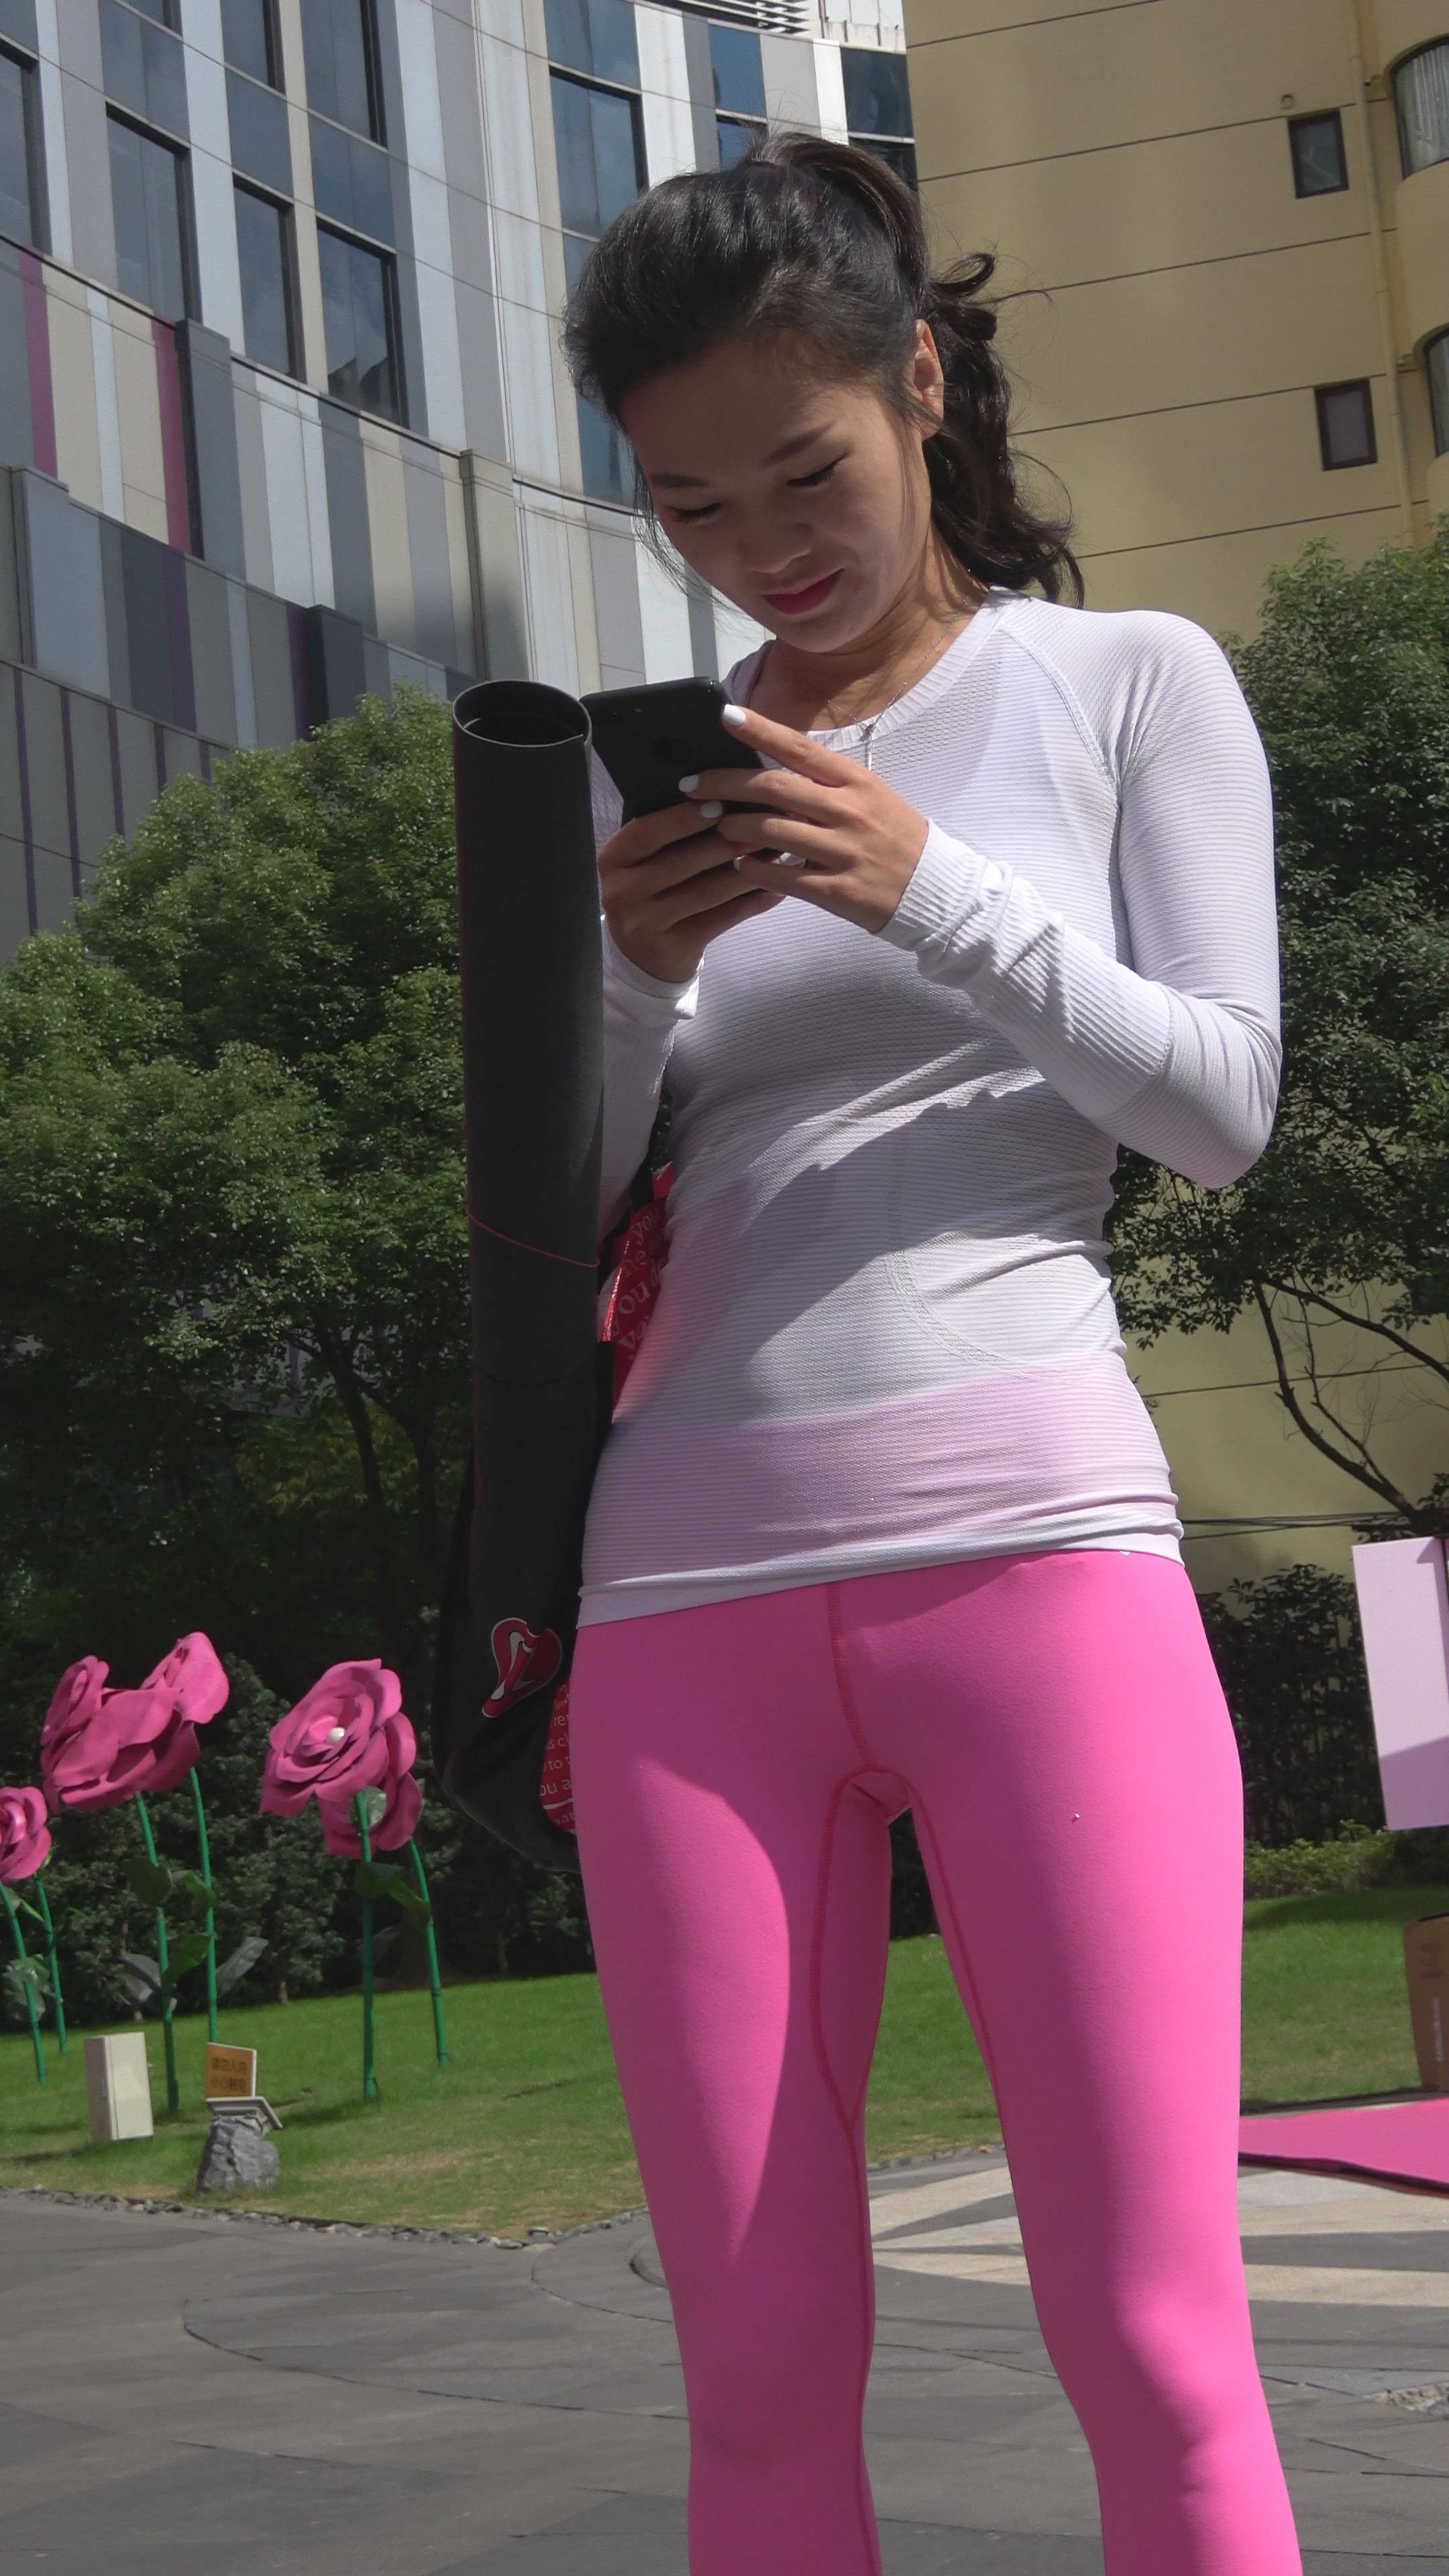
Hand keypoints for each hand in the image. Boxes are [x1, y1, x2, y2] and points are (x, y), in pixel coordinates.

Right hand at [598, 795, 783, 984]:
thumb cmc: (651, 893)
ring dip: (746, 870)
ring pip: (705, 892)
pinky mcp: (672, 948)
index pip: (645, 833)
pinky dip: (751, 903)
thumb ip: (668, 834)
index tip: (719, 804)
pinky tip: (776, 888)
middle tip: (764, 825)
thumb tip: (724, 797)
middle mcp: (621, 892)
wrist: (642, 959)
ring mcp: (644, 924)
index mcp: (613, 860)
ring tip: (777, 853)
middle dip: (726, 842)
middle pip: (680, 862)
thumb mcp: (644, 862)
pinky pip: (721, 919)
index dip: (681, 819)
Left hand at [678, 703, 932, 932]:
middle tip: (690, 784)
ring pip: (772, 833)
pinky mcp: (837, 890)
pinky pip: (783, 878)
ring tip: (716, 828)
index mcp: (854, 781)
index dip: (759, 730)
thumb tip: (768, 769)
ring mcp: (843, 851)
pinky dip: (754, 870)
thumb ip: (822, 784)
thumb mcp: (868, 796)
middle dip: (723, 784)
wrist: (933, 887)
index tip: (724, 716)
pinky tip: (740, 866)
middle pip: (773, 789)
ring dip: (733, 830)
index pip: (799, 748)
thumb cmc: (893, 836)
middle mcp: (848, 810)